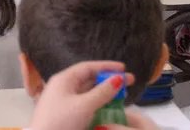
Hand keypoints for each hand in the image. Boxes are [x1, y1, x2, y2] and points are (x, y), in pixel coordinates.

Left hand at [29, 61, 155, 129]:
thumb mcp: (84, 106)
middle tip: (128, 82)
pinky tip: (107, 107)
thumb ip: (103, 92)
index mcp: (63, 80)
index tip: (123, 68)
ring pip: (87, 93)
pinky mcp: (65, 115)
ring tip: (121, 95)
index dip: (106, 66)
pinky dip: (97, 103)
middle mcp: (62, 88)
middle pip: (88, 79)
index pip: (88, 67)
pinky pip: (84, 104)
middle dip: (108, 80)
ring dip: (104, 92)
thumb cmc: (61, 122)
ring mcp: (63, 102)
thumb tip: (119, 79)